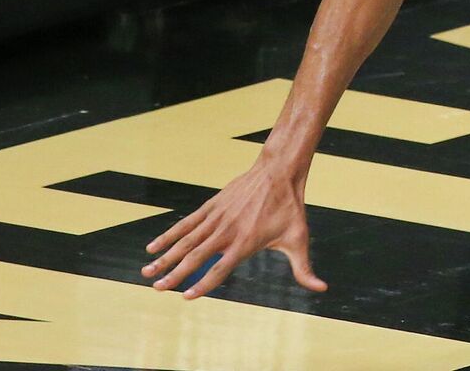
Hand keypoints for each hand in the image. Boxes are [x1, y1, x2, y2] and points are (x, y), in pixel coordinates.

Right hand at [142, 160, 325, 298]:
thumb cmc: (289, 209)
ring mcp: (216, 218)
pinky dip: (168, 235)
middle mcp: (227, 232)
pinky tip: (153, 246)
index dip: (203, 285)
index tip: (186, 297)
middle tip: (157, 289)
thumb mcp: (299, 240)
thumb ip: (305, 269)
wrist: (278, 172)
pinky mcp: (211, 207)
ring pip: (185, 241)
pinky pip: (185, 223)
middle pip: (195, 257)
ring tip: (147, 271)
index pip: (219, 270)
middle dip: (175, 274)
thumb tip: (322, 289)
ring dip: (165, 256)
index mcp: (245, 244)